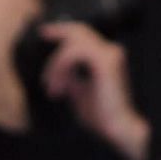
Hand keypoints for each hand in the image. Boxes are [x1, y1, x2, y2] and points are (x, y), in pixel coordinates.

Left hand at [37, 21, 149, 159]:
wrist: (117, 128)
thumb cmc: (101, 115)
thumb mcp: (78, 92)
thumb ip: (70, 78)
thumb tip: (57, 70)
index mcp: (107, 58)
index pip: (84, 35)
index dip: (64, 31)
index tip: (44, 33)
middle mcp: (111, 52)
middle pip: (79, 31)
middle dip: (58, 31)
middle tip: (42, 34)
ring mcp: (110, 54)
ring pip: (72, 45)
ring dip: (56, 65)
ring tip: (53, 89)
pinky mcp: (105, 61)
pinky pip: (73, 54)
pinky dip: (61, 68)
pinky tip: (60, 89)